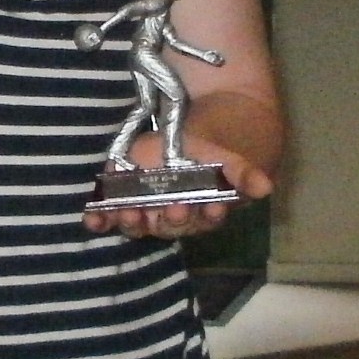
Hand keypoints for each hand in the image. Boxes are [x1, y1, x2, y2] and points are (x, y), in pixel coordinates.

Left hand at [82, 132, 273, 240]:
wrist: (183, 134)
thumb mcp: (225, 155)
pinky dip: (100, 221)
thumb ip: (242, 171)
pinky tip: (93, 220)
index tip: (212, 208)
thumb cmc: (208, 149)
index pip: (203, 221)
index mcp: (199, 211)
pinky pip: (108, 216)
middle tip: (173, 207)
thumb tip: (266, 188)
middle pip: (170, 225)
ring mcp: (143, 208)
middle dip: (171, 218)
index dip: (206, 216)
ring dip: (134, 220)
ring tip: (130, 211)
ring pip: (140, 223)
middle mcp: (170, 215)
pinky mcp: (119, 198)